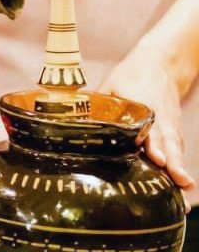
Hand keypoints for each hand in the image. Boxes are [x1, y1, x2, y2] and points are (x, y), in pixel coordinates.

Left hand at [100, 45, 195, 195]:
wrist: (161, 63)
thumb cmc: (132, 74)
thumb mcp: (110, 85)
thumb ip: (95, 103)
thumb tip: (68, 118)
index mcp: (144, 105)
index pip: (150, 128)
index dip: (153, 144)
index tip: (158, 159)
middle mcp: (160, 117)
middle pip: (167, 143)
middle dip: (173, 163)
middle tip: (178, 181)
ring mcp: (169, 123)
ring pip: (175, 148)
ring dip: (180, 168)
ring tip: (184, 188)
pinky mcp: (173, 128)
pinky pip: (177, 147)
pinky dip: (181, 164)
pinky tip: (182, 182)